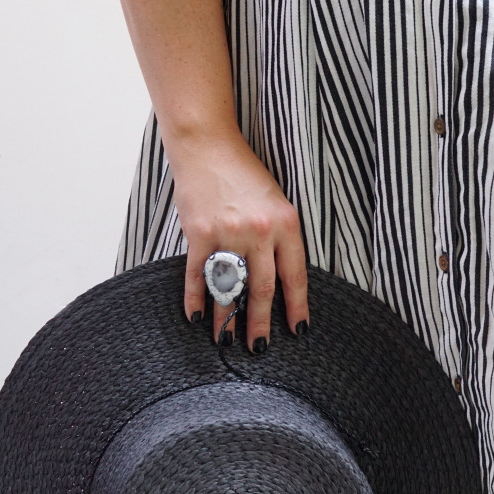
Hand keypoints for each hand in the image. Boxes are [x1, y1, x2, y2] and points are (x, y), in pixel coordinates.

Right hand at [171, 129, 308, 351]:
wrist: (208, 146)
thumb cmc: (243, 174)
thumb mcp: (275, 202)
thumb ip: (280, 237)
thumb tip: (278, 281)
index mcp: (286, 223)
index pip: (295, 275)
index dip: (297, 307)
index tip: (298, 330)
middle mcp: (259, 231)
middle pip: (262, 289)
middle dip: (259, 323)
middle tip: (258, 348)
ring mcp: (228, 232)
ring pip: (229, 287)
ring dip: (226, 318)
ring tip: (225, 340)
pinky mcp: (199, 231)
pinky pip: (198, 274)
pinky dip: (195, 298)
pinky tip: (196, 316)